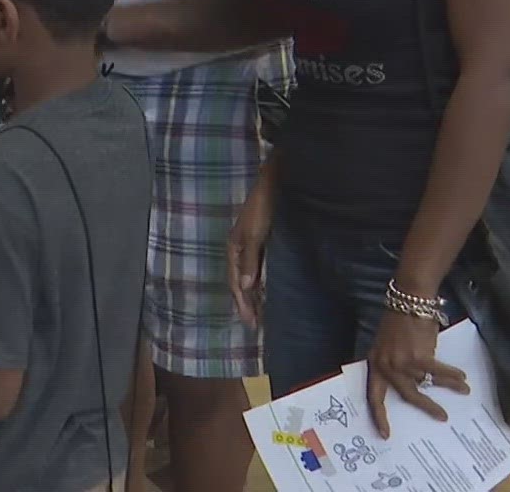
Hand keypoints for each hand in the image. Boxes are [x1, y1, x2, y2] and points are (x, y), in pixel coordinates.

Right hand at [226, 177, 274, 327]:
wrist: (275, 182)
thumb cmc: (263, 208)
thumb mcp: (254, 235)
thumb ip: (250, 260)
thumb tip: (246, 288)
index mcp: (234, 248)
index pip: (237, 283)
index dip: (242, 303)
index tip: (251, 323)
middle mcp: (240, 249)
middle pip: (241, 282)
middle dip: (246, 303)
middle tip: (255, 325)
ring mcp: (251, 245)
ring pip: (250, 276)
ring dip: (253, 295)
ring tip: (260, 313)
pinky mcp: (263, 241)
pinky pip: (259, 268)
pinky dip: (261, 282)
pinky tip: (267, 289)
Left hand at [365, 309, 468, 436]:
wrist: (408, 300)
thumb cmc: (399, 321)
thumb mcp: (388, 345)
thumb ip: (394, 365)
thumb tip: (413, 384)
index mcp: (376, 364)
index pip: (374, 395)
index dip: (379, 416)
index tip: (385, 434)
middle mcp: (387, 365)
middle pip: (407, 395)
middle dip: (426, 407)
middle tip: (442, 417)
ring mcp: (402, 362)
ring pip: (428, 382)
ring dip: (448, 386)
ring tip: (463, 390)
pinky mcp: (419, 356)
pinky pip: (439, 372)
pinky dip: (452, 375)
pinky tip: (461, 378)